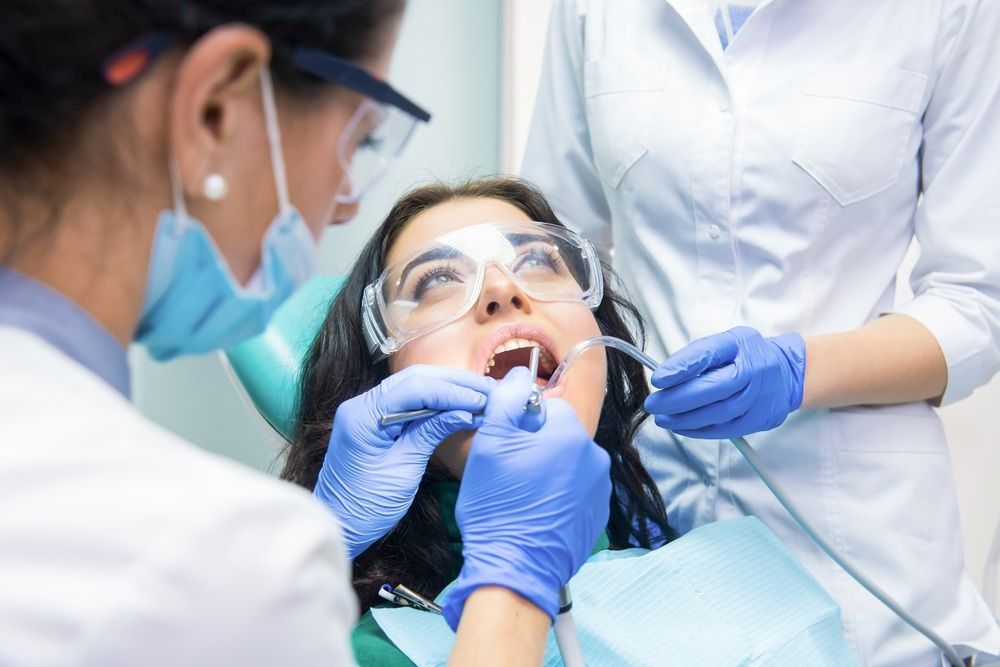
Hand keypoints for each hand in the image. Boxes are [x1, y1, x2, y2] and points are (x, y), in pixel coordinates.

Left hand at [313, 365, 494, 558]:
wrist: (338, 526)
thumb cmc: (366, 507)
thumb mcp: (404, 470)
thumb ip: (431, 433)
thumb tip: (466, 411)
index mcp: (363, 415)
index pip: (415, 388)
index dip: (452, 391)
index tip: (483, 400)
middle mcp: (361, 404)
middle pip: (414, 378)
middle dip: (454, 383)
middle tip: (489, 390)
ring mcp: (366, 410)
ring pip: (413, 385)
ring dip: (448, 388)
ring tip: (480, 395)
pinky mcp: (374, 420)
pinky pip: (408, 400)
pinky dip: (435, 401)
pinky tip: (458, 405)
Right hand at [442, 366, 610, 629]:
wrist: (514, 568)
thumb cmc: (498, 507)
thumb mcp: (490, 443)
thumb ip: (507, 399)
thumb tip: (520, 375)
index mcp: (571, 434)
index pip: (548, 406)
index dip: (521, 423)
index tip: (506, 445)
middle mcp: (595, 458)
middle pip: (560, 435)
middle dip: (536, 447)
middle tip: (510, 473)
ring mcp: (599, 490)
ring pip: (568, 463)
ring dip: (548, 472)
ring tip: (522, 496)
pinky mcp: (597, 515)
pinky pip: (576, 491)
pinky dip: (558, 496)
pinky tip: (535, 512)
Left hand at [644, 326, 805, 438]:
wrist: (786, 373)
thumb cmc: (746, 356)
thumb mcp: (724, 343)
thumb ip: (697, 356)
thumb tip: (666, 377)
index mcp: (741, 344)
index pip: (709, 355)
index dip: (682, 368)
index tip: (659, 379)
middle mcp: (754, 370)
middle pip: (713, 388)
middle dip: (678, 399)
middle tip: (654, 404)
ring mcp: (759, 396)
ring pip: (719, 413)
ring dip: (685, 419)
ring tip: (662, 418)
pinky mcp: (760, 419)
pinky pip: (726, 429)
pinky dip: (700, 430)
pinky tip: (681, 427)